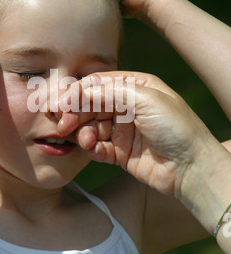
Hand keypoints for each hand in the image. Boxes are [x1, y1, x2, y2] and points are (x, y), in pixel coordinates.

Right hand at [56, 71, 215, 196]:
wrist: (192, 168)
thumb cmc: (177, 128)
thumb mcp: (147, 100)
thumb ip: (112, 92)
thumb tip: (81, 92)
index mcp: (135, 87)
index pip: (99, 85)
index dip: (78, 93)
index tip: (62, 104)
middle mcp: (128, 107)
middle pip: (91, 106)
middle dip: (76, 114)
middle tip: (64, 125)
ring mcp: (123, 130)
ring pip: (91, 127)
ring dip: (83, 132)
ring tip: (84, 140)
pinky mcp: (121, 153)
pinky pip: (98, 147)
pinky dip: (91, 148)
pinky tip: (92, 149)